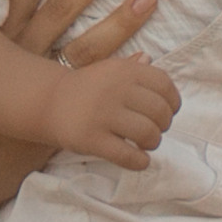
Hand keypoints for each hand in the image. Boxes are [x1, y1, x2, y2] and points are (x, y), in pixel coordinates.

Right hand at [44, 49, 179, 167]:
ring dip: (153, 143)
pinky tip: (138, 159)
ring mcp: (102, 115)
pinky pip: (127, 155)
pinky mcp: (91, 139)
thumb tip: (149, 60)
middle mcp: (115, 89)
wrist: (48, 102)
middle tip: (155, 130)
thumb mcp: (107, 70)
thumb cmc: (86, 88)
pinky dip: (139, 161)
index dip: (173, 101)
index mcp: (123, 70)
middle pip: (159, 112)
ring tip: (145, 144)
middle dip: (164, 125)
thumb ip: (131, 67)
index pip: (164, 85)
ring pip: (147, 134)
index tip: (169, 111)